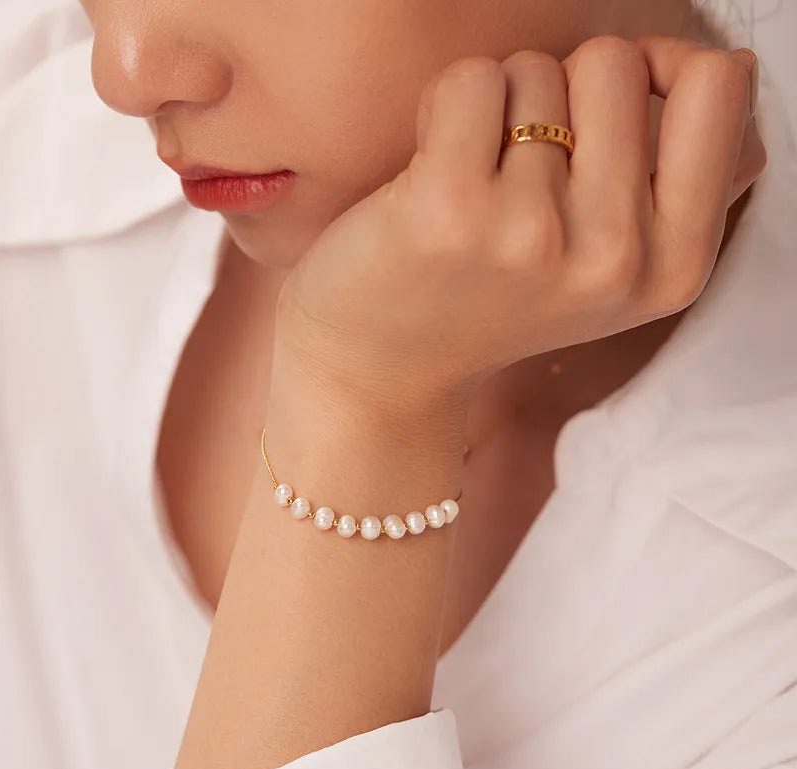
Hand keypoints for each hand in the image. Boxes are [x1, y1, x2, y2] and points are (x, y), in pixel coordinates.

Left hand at [273, 36, 765, 414]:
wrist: (387, 370)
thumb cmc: (492, 300)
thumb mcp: (609, 268)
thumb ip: (674, 178)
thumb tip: (714, 64)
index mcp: (673, 265)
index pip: (717, 86)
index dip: (662, 65)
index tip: (604, 105)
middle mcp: (615, 256)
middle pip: (615, 61)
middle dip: (562, 90)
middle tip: (521, 161)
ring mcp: (534, 234)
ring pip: (534, 70)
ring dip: (497, 110)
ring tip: (473, 183)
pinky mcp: (452, 208)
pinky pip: (470, 80)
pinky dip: (445, 108)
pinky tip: (429, 172)